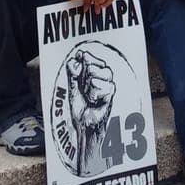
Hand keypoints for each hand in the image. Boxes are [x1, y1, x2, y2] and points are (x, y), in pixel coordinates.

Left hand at [66, 49, 114, 174]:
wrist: (85, 126)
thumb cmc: (80, 110)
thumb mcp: (72, 89)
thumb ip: (73, 73)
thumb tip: (74, 59)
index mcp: (94, 74)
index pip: (90, 57)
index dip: (85, 57)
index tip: (79, 59)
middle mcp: (103, 77)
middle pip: (93, 65)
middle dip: (84, 77)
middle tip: (84, 90)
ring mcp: (108, 85)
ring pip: (97, 74)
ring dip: (89, 87)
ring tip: (89, 97)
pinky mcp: (111, 93)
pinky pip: (101, 86)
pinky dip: (95, 94)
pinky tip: (95, 101)